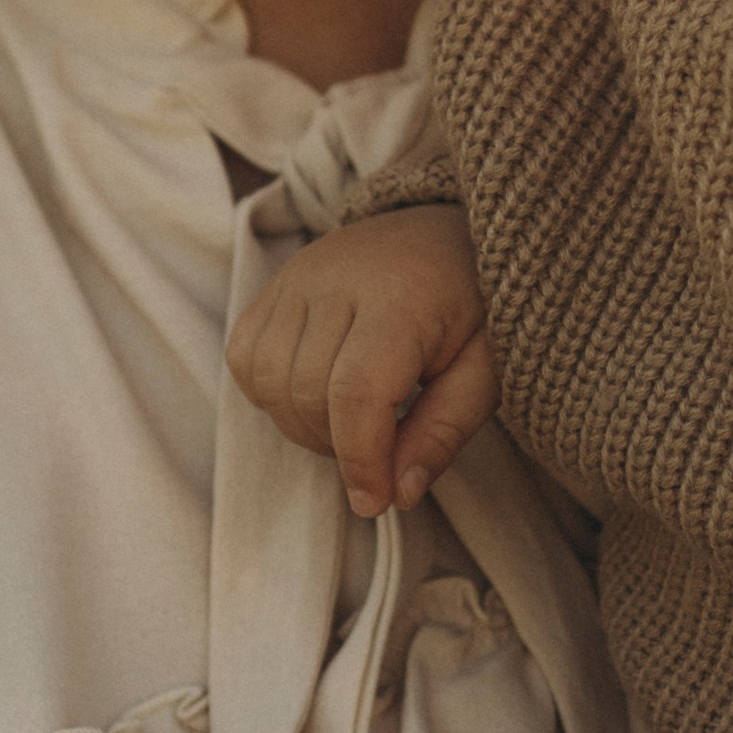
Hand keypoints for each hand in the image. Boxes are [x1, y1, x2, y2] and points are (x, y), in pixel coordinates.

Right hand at [226, 209, 496, 518]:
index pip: (356, 393)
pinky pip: (245, 356)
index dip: (360, 460)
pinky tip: (315, 394)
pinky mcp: (275, 283)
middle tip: (380, 451)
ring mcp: (297, 275)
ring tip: (350, 423)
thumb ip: (444, 431)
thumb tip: (396, 493)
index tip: (376, 501)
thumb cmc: (472, 305)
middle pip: (306, 392)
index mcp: (400, 297)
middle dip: (338, 446)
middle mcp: (336, 278)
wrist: (444, 231)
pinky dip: (270, 393)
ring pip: (268, 380)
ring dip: (301, 425)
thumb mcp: (486, 371)